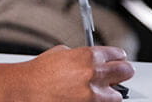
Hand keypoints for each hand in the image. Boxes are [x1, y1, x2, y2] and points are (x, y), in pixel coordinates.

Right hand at [11, 45, 133, 101]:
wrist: (25, 89)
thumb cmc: (38, 72)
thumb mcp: (61, 53)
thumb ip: (81, 56)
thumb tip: (92, 60)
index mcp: (88, 56)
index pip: (118, 55)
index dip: (118, 57)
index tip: (119, 60)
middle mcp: (94, 74)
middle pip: (125, 72)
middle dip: (122, 73)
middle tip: (118, 74)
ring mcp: (93, 94)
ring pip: (117, 95)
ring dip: (110, 92)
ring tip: (98, 91)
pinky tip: (86, 97)